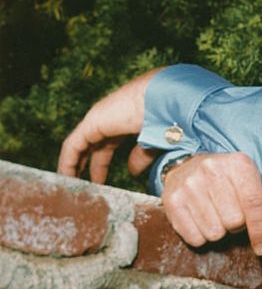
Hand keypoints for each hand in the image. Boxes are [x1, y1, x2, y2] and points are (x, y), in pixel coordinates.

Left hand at [58, 68, 161, 182]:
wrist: (167, 100)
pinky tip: (66, 178)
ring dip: (74, 166)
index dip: (100, 166)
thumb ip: (141, 157)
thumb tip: (132, 172)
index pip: (106, 145)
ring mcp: (99, 119)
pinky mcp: (91, 123)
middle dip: (86, 167)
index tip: (100, 185)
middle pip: (91, 147)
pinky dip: (67, 163)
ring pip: (79, 146)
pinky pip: (73, 146)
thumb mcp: (154, 144)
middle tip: (81, 188)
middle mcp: (109, 118)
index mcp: (125, 121)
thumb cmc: (169, 117)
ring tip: (70, 187)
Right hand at [161, 151, 261, 255]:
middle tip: (231, 214)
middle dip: (236, 226)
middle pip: (234, 221)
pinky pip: (195, 238)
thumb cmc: (228, 183)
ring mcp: (190, 184)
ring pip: (215, 233)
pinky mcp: (172, 200)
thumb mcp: (251, 190)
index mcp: (239, 163)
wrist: (187, 166)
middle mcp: (212, 169)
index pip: (254, 203)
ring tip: (216, 215)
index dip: (260, 230)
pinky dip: (201, 236)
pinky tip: (200, 220)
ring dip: (219, 231)